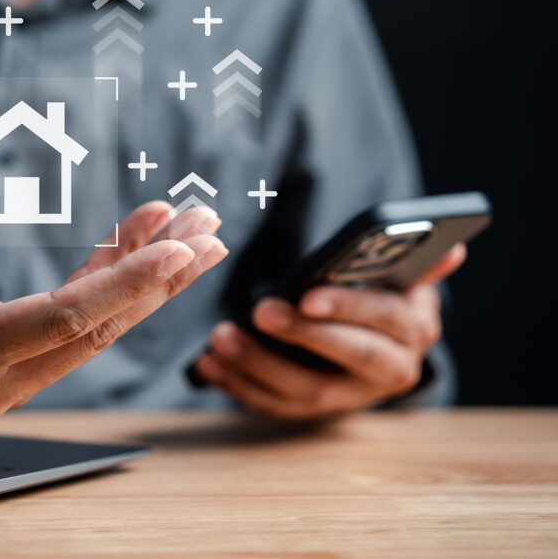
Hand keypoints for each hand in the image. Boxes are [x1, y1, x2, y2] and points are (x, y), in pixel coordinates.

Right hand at [0, 202, 227, 425]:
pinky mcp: (25, 358)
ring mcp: (15, 376)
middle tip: (209, 230)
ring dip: (149, 279)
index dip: (122, 284)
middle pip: (95, 328)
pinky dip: (114, 276)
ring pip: (98, 326)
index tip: (177, 248)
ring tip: (198, 232)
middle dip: (158, 279)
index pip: (59, 322)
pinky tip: (142, 239)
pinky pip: (81, 317)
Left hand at [193, 244, 466, 419]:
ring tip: (218, 339)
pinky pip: (274, 405)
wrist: (382, 344)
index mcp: (414, 329)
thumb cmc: (384, 295)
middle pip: (345, 358)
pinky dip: (238, 386)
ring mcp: (350, 397)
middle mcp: (389, 370)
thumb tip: (452, 247)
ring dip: (257, 366)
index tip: (308, 294)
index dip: (347, 307)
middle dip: (301, 336)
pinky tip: (207, 365)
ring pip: (304, 391)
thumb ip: (418, 262)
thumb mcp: (404, 277)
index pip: (384, 319)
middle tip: (259, 311)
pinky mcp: (315, 412)